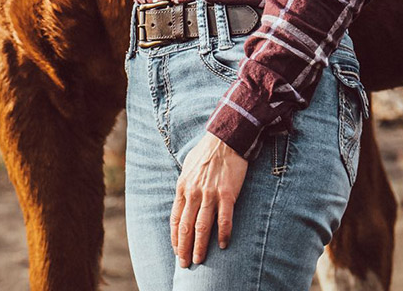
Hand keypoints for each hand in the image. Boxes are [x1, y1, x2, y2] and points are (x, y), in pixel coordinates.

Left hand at [170, 131, 247, 266]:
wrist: (226, 138)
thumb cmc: (206, 152)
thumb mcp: (188, 167)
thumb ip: (185, 185)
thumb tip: (182, 198)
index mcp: (183, 187)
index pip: (175, 219)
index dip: (175, 237)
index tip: (176, 250)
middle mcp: (194, 193)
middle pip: (186, 227)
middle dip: (184, 248)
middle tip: (184, 264)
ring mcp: (210, 194)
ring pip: (202, 227)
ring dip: (199, 246)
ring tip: (198, 260)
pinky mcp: (227, 194)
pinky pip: (224, 219)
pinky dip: (223, 234)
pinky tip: (222, 245)